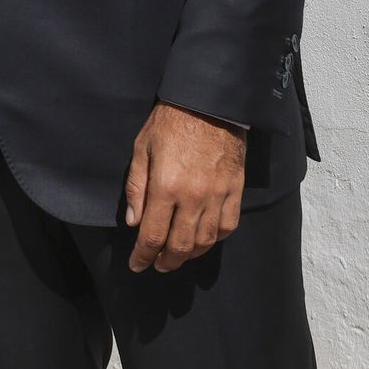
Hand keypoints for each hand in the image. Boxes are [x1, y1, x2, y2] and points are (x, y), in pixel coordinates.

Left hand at [124, 101, 246, 272]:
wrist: (208, 103)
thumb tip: (134, 221)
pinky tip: (204, 240)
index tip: (136, 265)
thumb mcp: (141, 148)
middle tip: (156, 265)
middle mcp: (193, 197)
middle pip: (180, 245)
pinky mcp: (234, 191)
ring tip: (177, 257)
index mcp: (165, 186)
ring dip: (190, 255)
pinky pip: (227, 226)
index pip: (153, 235)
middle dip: (166, 261)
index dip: (143, 255)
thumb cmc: (169, 122)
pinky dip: (214, 239)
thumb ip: (136, 187)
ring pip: (205, 241)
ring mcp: (217, 196)